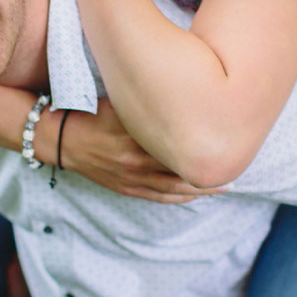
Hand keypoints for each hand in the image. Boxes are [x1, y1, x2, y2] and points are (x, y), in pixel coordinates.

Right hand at [61, 100, 216, 203]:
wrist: (61, 138)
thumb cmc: (91, 113)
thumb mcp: (121, 102)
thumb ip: (149, 104)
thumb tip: (183, 98)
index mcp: (136, 135)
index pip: (178, 143)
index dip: (203, 144)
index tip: (227, 139)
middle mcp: (136, 160)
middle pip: (182, 169)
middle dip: (210, 170)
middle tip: (236, 166)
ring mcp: (131, 178)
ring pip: (175, 188)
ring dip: (201, 189)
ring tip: (225, 187)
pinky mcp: (126, 188)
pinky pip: (159, 197)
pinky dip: (180, 198)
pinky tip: (195, 196)